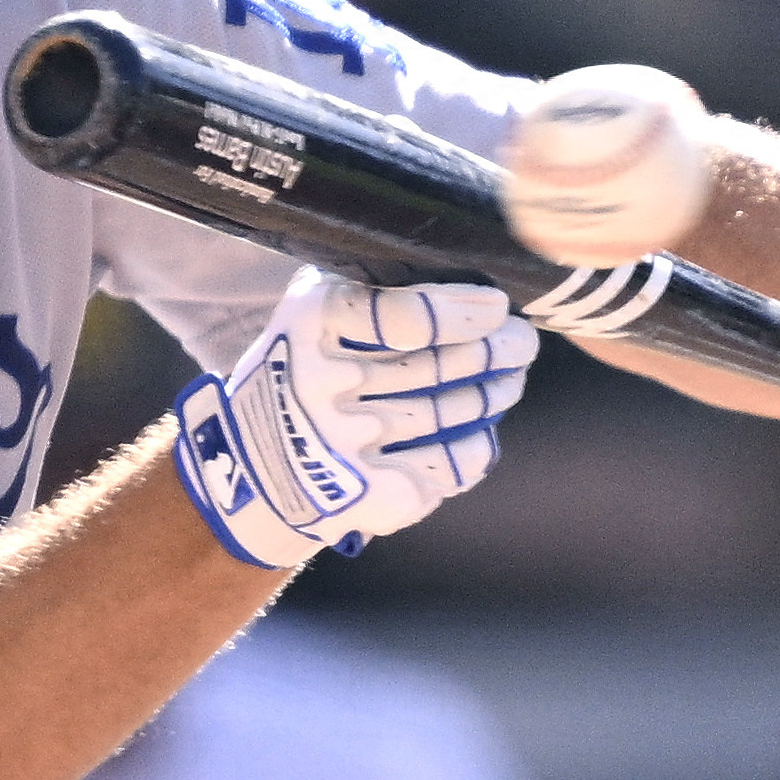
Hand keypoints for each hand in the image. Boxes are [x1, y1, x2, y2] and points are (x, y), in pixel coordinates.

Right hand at [170, 269, 536, 566]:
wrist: (255, 459)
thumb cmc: (307, 367)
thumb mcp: (321, 311)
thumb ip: (382, 289)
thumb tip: (484, 294)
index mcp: (310, 321)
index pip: (403, 317)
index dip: (461, 313)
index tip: (499, 306)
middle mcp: (318, 381)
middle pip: (434, 367)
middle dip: (495, 352)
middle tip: (524, 341)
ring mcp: (338, 442)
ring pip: (444, 413)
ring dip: (492, 394)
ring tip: (512, 376)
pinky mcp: (359, 491)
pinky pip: (443, 466)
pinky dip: (474, 448)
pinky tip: (484, 430)